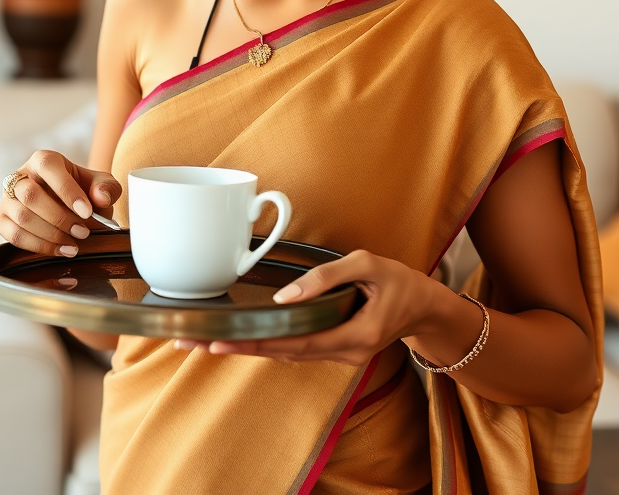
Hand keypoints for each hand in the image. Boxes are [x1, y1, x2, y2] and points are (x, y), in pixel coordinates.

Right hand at [0, 149, 121, 256]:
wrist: (71, 207)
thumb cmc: (84, 190)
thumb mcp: (102, 184)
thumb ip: (107, 187)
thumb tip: (101, 198)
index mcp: (44, 160)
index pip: (49, 168)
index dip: (67, 191)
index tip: (87, 212)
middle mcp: (21, 176)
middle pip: (31, 195)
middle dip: (60, 218)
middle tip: (83, 232)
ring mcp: (8, 199)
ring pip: (21, 217)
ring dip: (50, 235)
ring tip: (75, 244)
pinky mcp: (2, 221)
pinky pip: (14, 236)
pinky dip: (40, 247)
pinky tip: (62, 250)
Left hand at [173, 250, 435, 364]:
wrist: (425, 306)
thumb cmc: (399, 280)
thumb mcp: (367, 264)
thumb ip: (326, 277)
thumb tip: (285, 297)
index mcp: (353, 336)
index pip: (293, 343)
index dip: (254, 344)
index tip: (219, 342)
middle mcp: (343, 353)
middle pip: (281, 355)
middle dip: (237, 348)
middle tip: (193, 342)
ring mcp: (338, 355)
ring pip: (286, 355)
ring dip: (247, 349)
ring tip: (206, 342)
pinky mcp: (334, 348)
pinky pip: (296, 349)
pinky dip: (267, 345)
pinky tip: (243, 339)